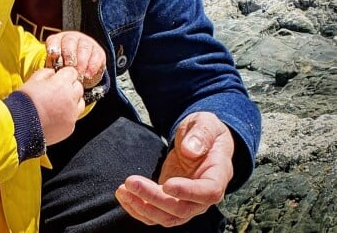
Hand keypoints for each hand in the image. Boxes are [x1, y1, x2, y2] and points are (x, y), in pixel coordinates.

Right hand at [17, 67, 84, 144]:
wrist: (19, 125)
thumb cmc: (24, 102)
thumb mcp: (32, 81)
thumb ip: (45, 73)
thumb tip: (53, 73)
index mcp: (61, 84)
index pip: (72, 72)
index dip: (65, 74)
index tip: (60, 77)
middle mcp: (70, 98)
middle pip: (78, 87)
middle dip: (70, 86)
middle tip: (59, 90)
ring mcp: (71, 114)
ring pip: (80, 103)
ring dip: (73, 101)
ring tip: (60, 104)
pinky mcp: (69, 128)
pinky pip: (73, 118)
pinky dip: (68, 116)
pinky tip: (56, 116)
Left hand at [45, 31, 105, 88]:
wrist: (82, 71)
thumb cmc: (65, 68)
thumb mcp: (56, 67)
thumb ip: (53, 67)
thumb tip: (51, 73)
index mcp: (58, 41)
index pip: (54, 40)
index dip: (53, 47)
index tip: (54, 56)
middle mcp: (72, 38)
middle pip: (70, 41)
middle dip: (69, 55)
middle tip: (69, 68)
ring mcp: (86, 42)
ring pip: (84, 47)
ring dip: (82, 61)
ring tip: (79, 73)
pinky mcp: (98, 50)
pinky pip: (96, 55)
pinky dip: (92, 65)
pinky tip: (88, 74)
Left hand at [115, 112, 233, 226]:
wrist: (201, 139)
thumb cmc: (205, 130)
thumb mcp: (206, 123)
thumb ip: (201, 134)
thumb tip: (189, 150)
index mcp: (218, 175)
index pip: (208, 192)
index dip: (188, 192)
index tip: (166, 185)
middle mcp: (204, 195)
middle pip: (182, 209)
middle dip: (154, 199)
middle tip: (131, 182)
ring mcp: (187, 201)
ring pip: (167, 217)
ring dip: (143, 207)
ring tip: (123, 191)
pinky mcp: (171, 200)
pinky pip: (157, 213)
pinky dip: (139, 209)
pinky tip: (124, 196)